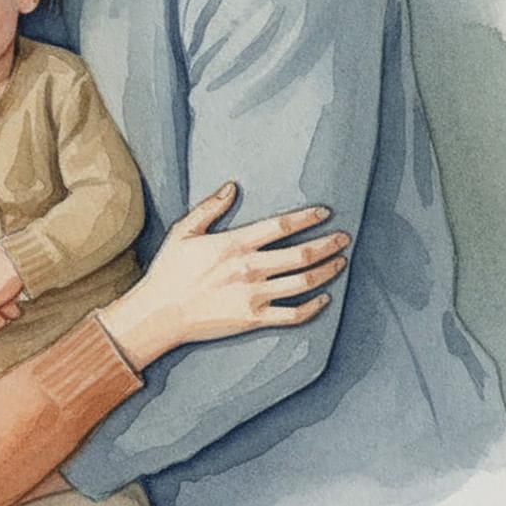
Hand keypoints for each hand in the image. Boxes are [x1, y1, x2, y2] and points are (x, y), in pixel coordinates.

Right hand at [102, 182, 348, 369]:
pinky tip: (324, 298)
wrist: (160, 313)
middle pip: (300, 254)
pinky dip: (313, 306)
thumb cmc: (169, 271)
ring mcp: (254, 296)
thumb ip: (210, 208)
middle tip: (344, 238)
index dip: (306, 218)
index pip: (280, 226)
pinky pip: (292, 314)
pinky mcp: (253, 319)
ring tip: (340, 262)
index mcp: (234, 244)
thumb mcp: (184, 231)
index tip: (325, 212)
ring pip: (303, 283)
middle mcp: (249, 268)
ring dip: (326, 270)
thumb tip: (231, 187)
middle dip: (327, 244)